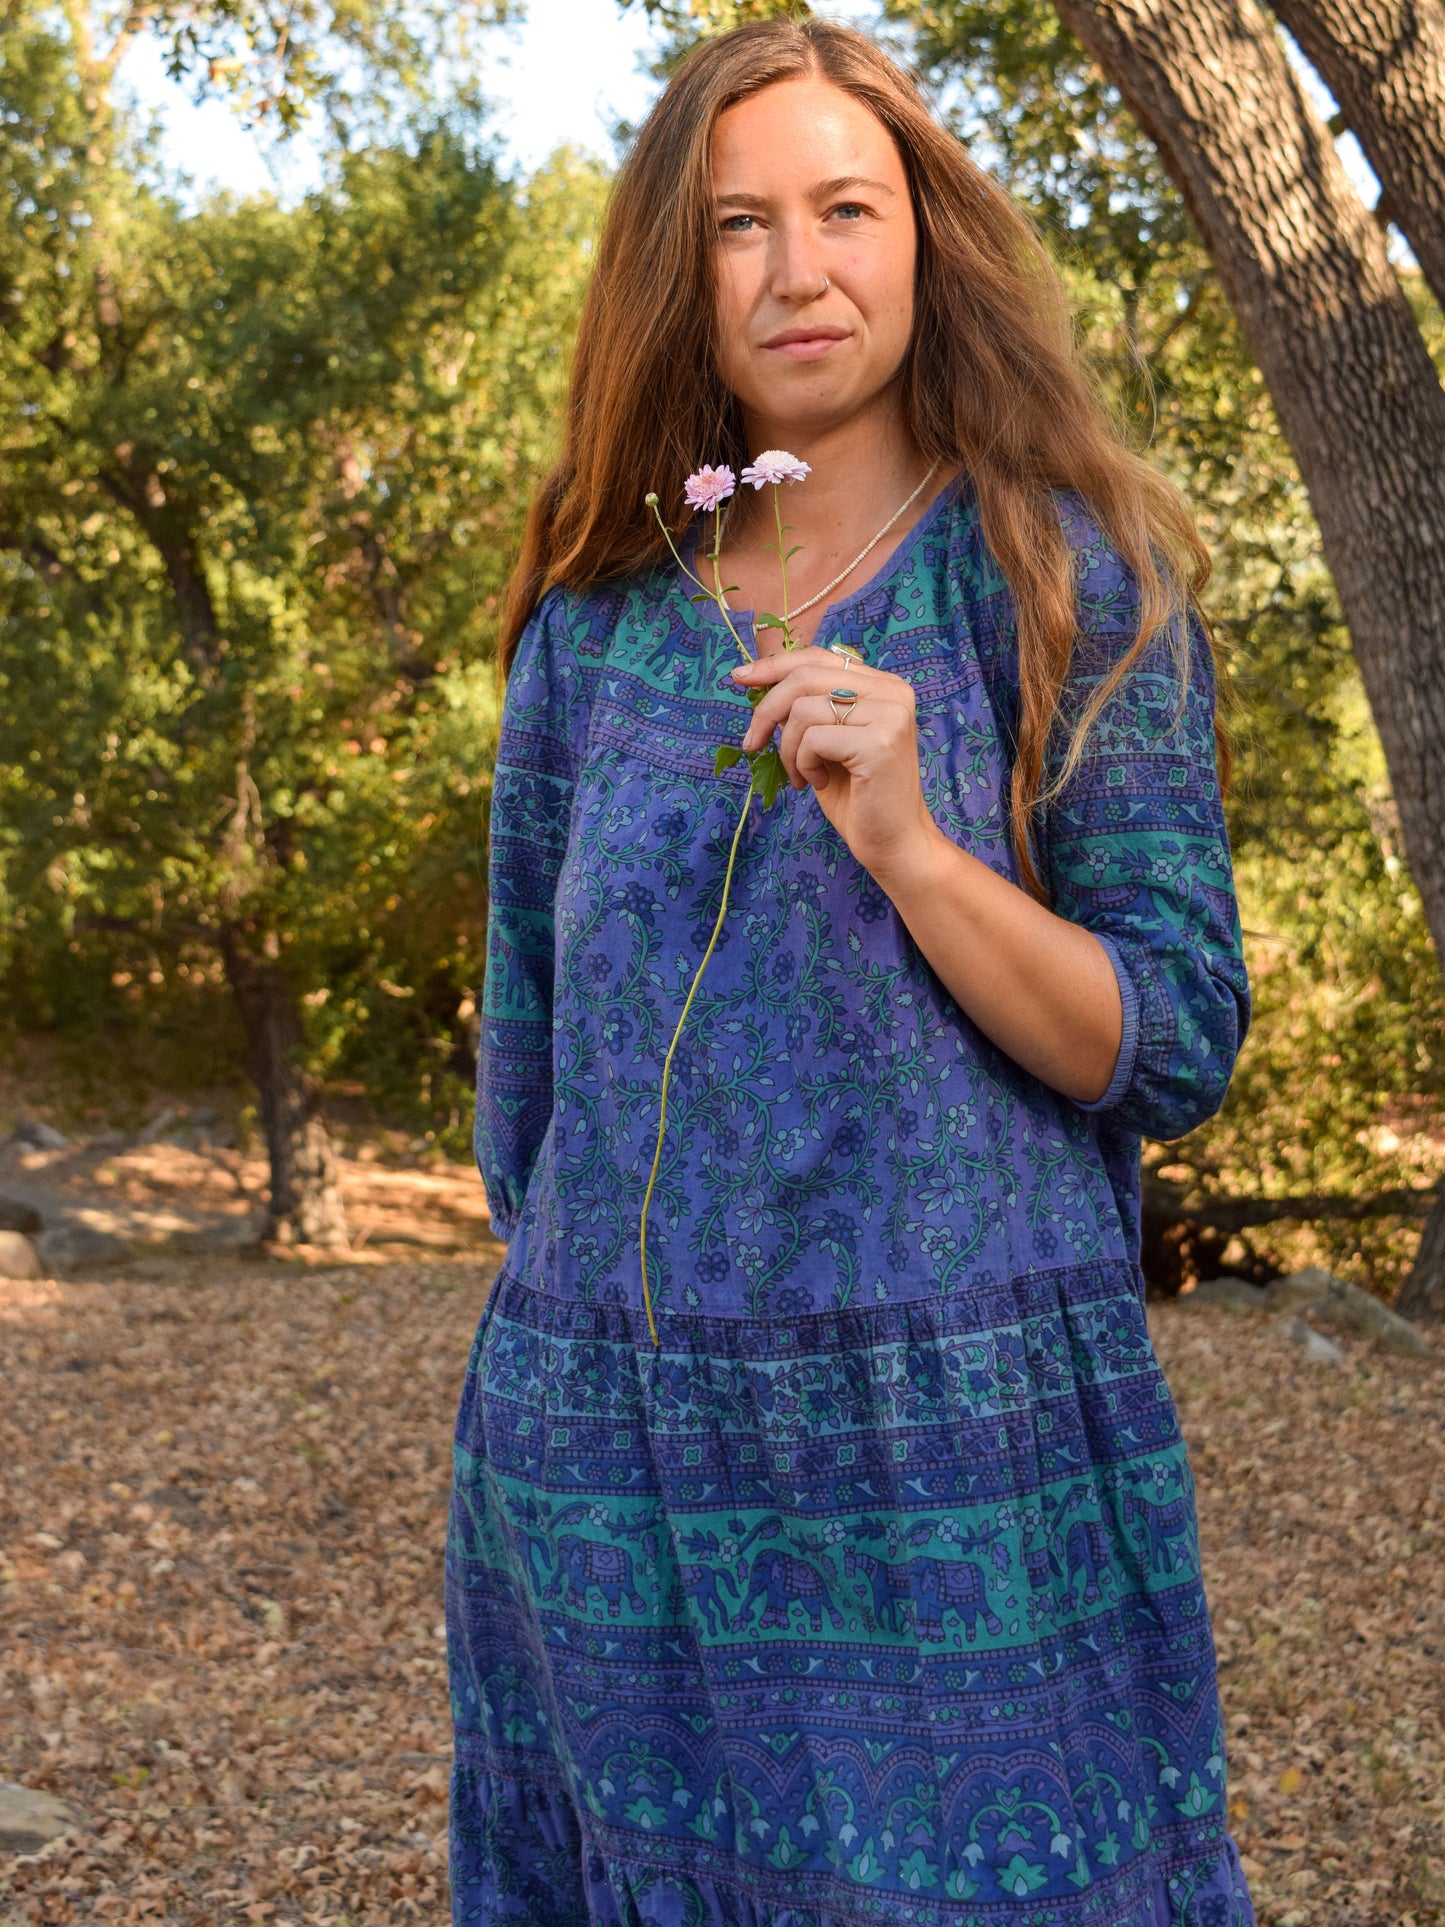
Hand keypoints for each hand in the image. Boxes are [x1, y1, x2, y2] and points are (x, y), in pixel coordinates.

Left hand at [732, 648, 943, 881]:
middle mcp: (892, 692)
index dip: (775, 665)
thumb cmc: (858, 797)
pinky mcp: (880, 742)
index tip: (740, 678)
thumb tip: (759, 681)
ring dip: (788, 749)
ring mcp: (890, 714)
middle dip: (767, 711)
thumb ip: (807, 709)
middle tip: (752, 744)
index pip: (819, 658)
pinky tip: (817, 783)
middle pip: (805, 677)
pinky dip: (803, 764)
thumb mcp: (826, 743)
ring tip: (801, 776)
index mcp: (882, 686)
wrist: (893, 842)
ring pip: (803, 710)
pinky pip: (813, 739)